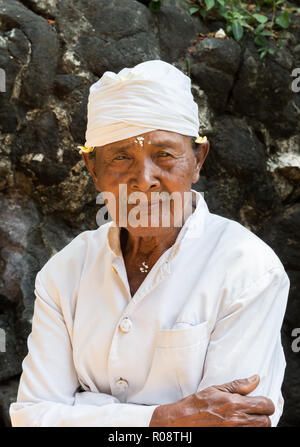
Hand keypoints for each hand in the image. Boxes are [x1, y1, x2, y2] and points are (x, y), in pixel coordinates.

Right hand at [149, 375, 274, 426]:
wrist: (183, 420)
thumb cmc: (198, 404)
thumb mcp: (217, 389)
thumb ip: (238, 385)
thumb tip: (255, 379)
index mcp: (234, 404)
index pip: (265, 405)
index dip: (266, 403)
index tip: (261, 401)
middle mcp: (237, 420)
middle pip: (266, 421)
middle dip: (263, 415)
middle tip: (255, 411)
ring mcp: (235, 431)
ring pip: (260, 430)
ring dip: (256, 423)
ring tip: (247, 418)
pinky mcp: (231, 436)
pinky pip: (248, 434)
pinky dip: (248, 429)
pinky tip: (240, 424)